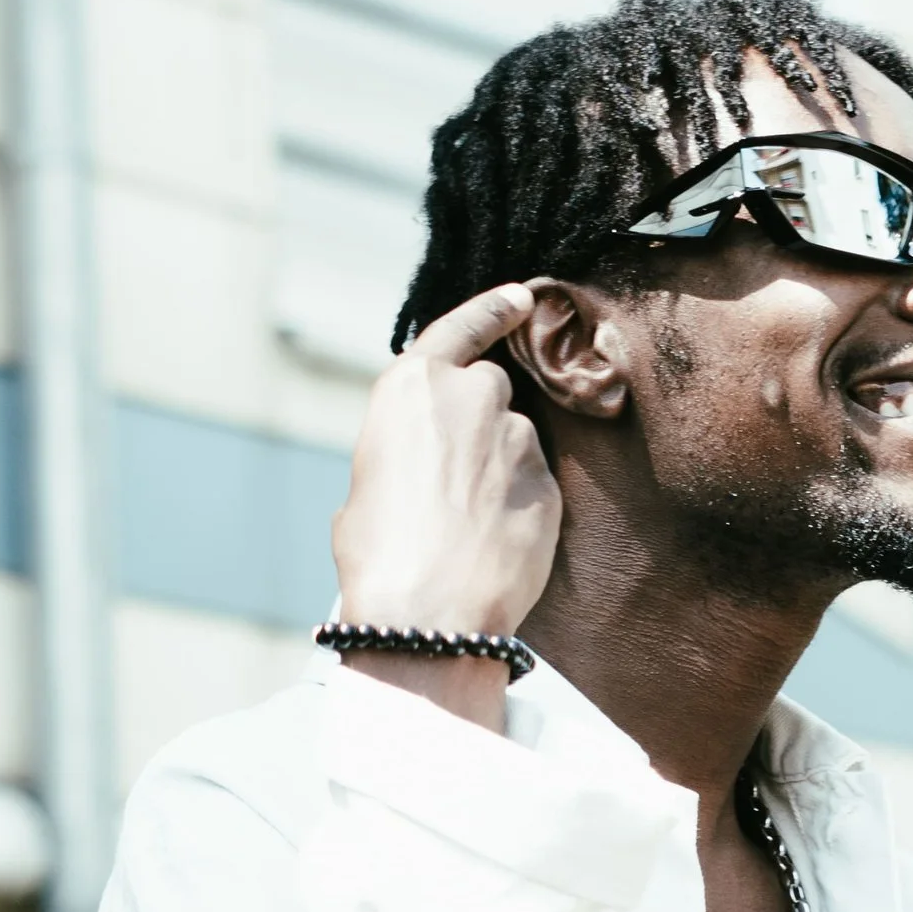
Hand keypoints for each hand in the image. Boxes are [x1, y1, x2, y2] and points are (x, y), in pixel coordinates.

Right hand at [330, 283, 561, 641]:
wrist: (429, 612)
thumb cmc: (379, 553)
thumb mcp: (364, 485)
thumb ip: (401, 449)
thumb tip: (417, 463)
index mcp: (413, 386)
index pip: (463, 327)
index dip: (493, 311)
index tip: (521, 299)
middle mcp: (471, 397)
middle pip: (490, 389)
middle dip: (478, 422)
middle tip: (452, 480)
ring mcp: (516, 438)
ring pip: (515, 441)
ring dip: (499, 470)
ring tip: (467, 525)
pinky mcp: (548, 484)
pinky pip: (534, 484)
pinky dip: (519, 505)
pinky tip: (493, 542)